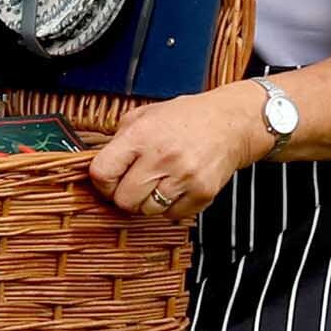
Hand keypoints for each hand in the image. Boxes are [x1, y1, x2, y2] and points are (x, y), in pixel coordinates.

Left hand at [80, 82, 267, 227]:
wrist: (230, 123)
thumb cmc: (185, 118)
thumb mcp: (144, 115)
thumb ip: (119, 141)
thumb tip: (100, 168)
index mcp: (142, 135)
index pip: (102, 173)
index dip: (102, 182)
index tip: (109, 180)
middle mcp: (162, 156)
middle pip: (124, 200)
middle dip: (125, 195)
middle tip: (134, 184)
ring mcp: (184, 177)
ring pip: (147, 211)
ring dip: (148, 202)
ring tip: (158, 183)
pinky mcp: (202, 193)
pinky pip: (172, 215)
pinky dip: (170, 206)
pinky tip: (176, 187)